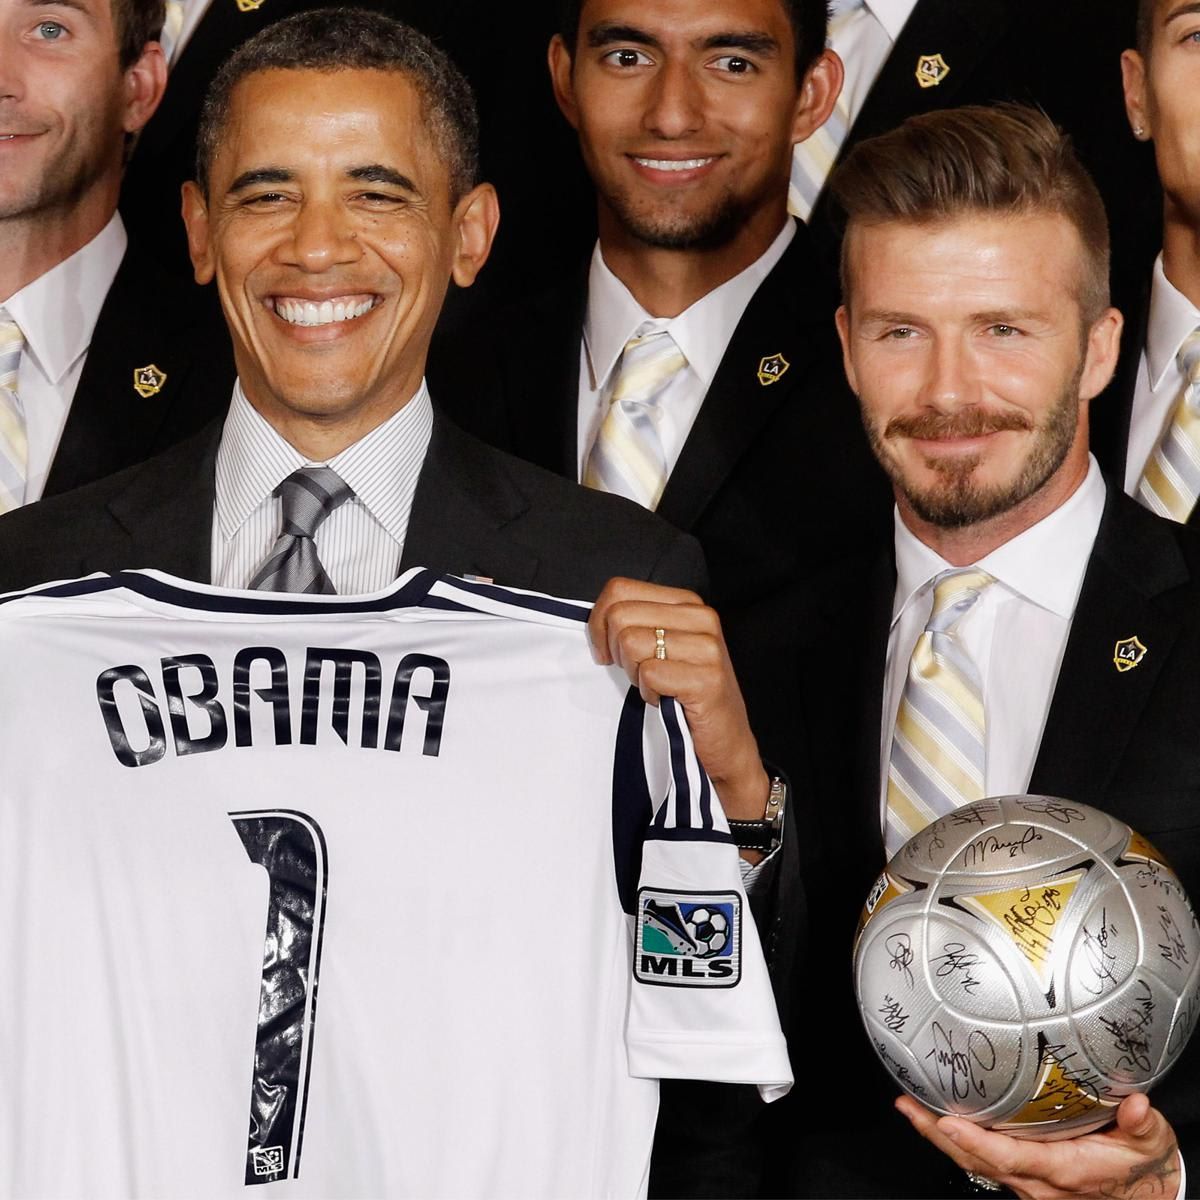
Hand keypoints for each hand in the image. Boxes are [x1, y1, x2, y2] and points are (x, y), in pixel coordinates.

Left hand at [588, 578, 768, 835]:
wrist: (725, 741)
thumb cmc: (686, 693)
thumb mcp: (661, 646)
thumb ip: (634, 623)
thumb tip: (594, 620)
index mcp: (687, 603)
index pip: (619, 589)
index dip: (599, 622)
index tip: (605, 651)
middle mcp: (701, 617)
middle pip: (620, 616)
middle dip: (616, 651)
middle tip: (638, 673)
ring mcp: (707, 647)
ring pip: (631, 643)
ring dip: (634, 674)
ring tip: (658, 686)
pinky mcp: (707, 678)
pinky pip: (649, 674)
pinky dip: (649, 693)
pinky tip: (667, 700)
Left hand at [895, 1092, 1179, 1198]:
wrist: (1148, 1193)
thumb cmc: (1142, 1164)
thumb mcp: (1151, 1143)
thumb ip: (1141, 1124)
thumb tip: (1137, 1105)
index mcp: (1065, 1170)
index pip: (1012, 1158)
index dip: (977, 1142)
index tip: (948, 1123)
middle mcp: (1039, 1182)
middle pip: (978, 1161)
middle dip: (938, 1135)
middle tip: (907, 1105)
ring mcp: (1028, 1183)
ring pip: (975, 1163)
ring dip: (939, 1137)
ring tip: (909, 1106)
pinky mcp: (1024, 1178)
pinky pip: (983, 1163)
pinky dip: (957, 1143)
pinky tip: (935, 1119)